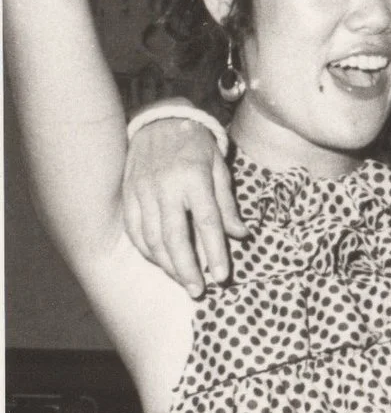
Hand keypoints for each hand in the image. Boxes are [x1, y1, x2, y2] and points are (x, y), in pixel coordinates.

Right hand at [122, 116, 243, 296]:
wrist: (158, 121)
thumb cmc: (196, 145)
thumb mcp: (219, 168)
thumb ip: (227, 203)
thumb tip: (240, 235)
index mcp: (194, 179)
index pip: (207, 223)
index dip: (214, 252)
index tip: (221, 276)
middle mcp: (166, 187)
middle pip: (175, 237)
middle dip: (187, 268)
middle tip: (199, 291)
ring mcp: (142, 191)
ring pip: (152, 238)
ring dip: (167, 265)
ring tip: (183, 282)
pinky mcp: (128, 194)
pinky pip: (134, 229)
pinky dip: (147, 250)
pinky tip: (160, 262)